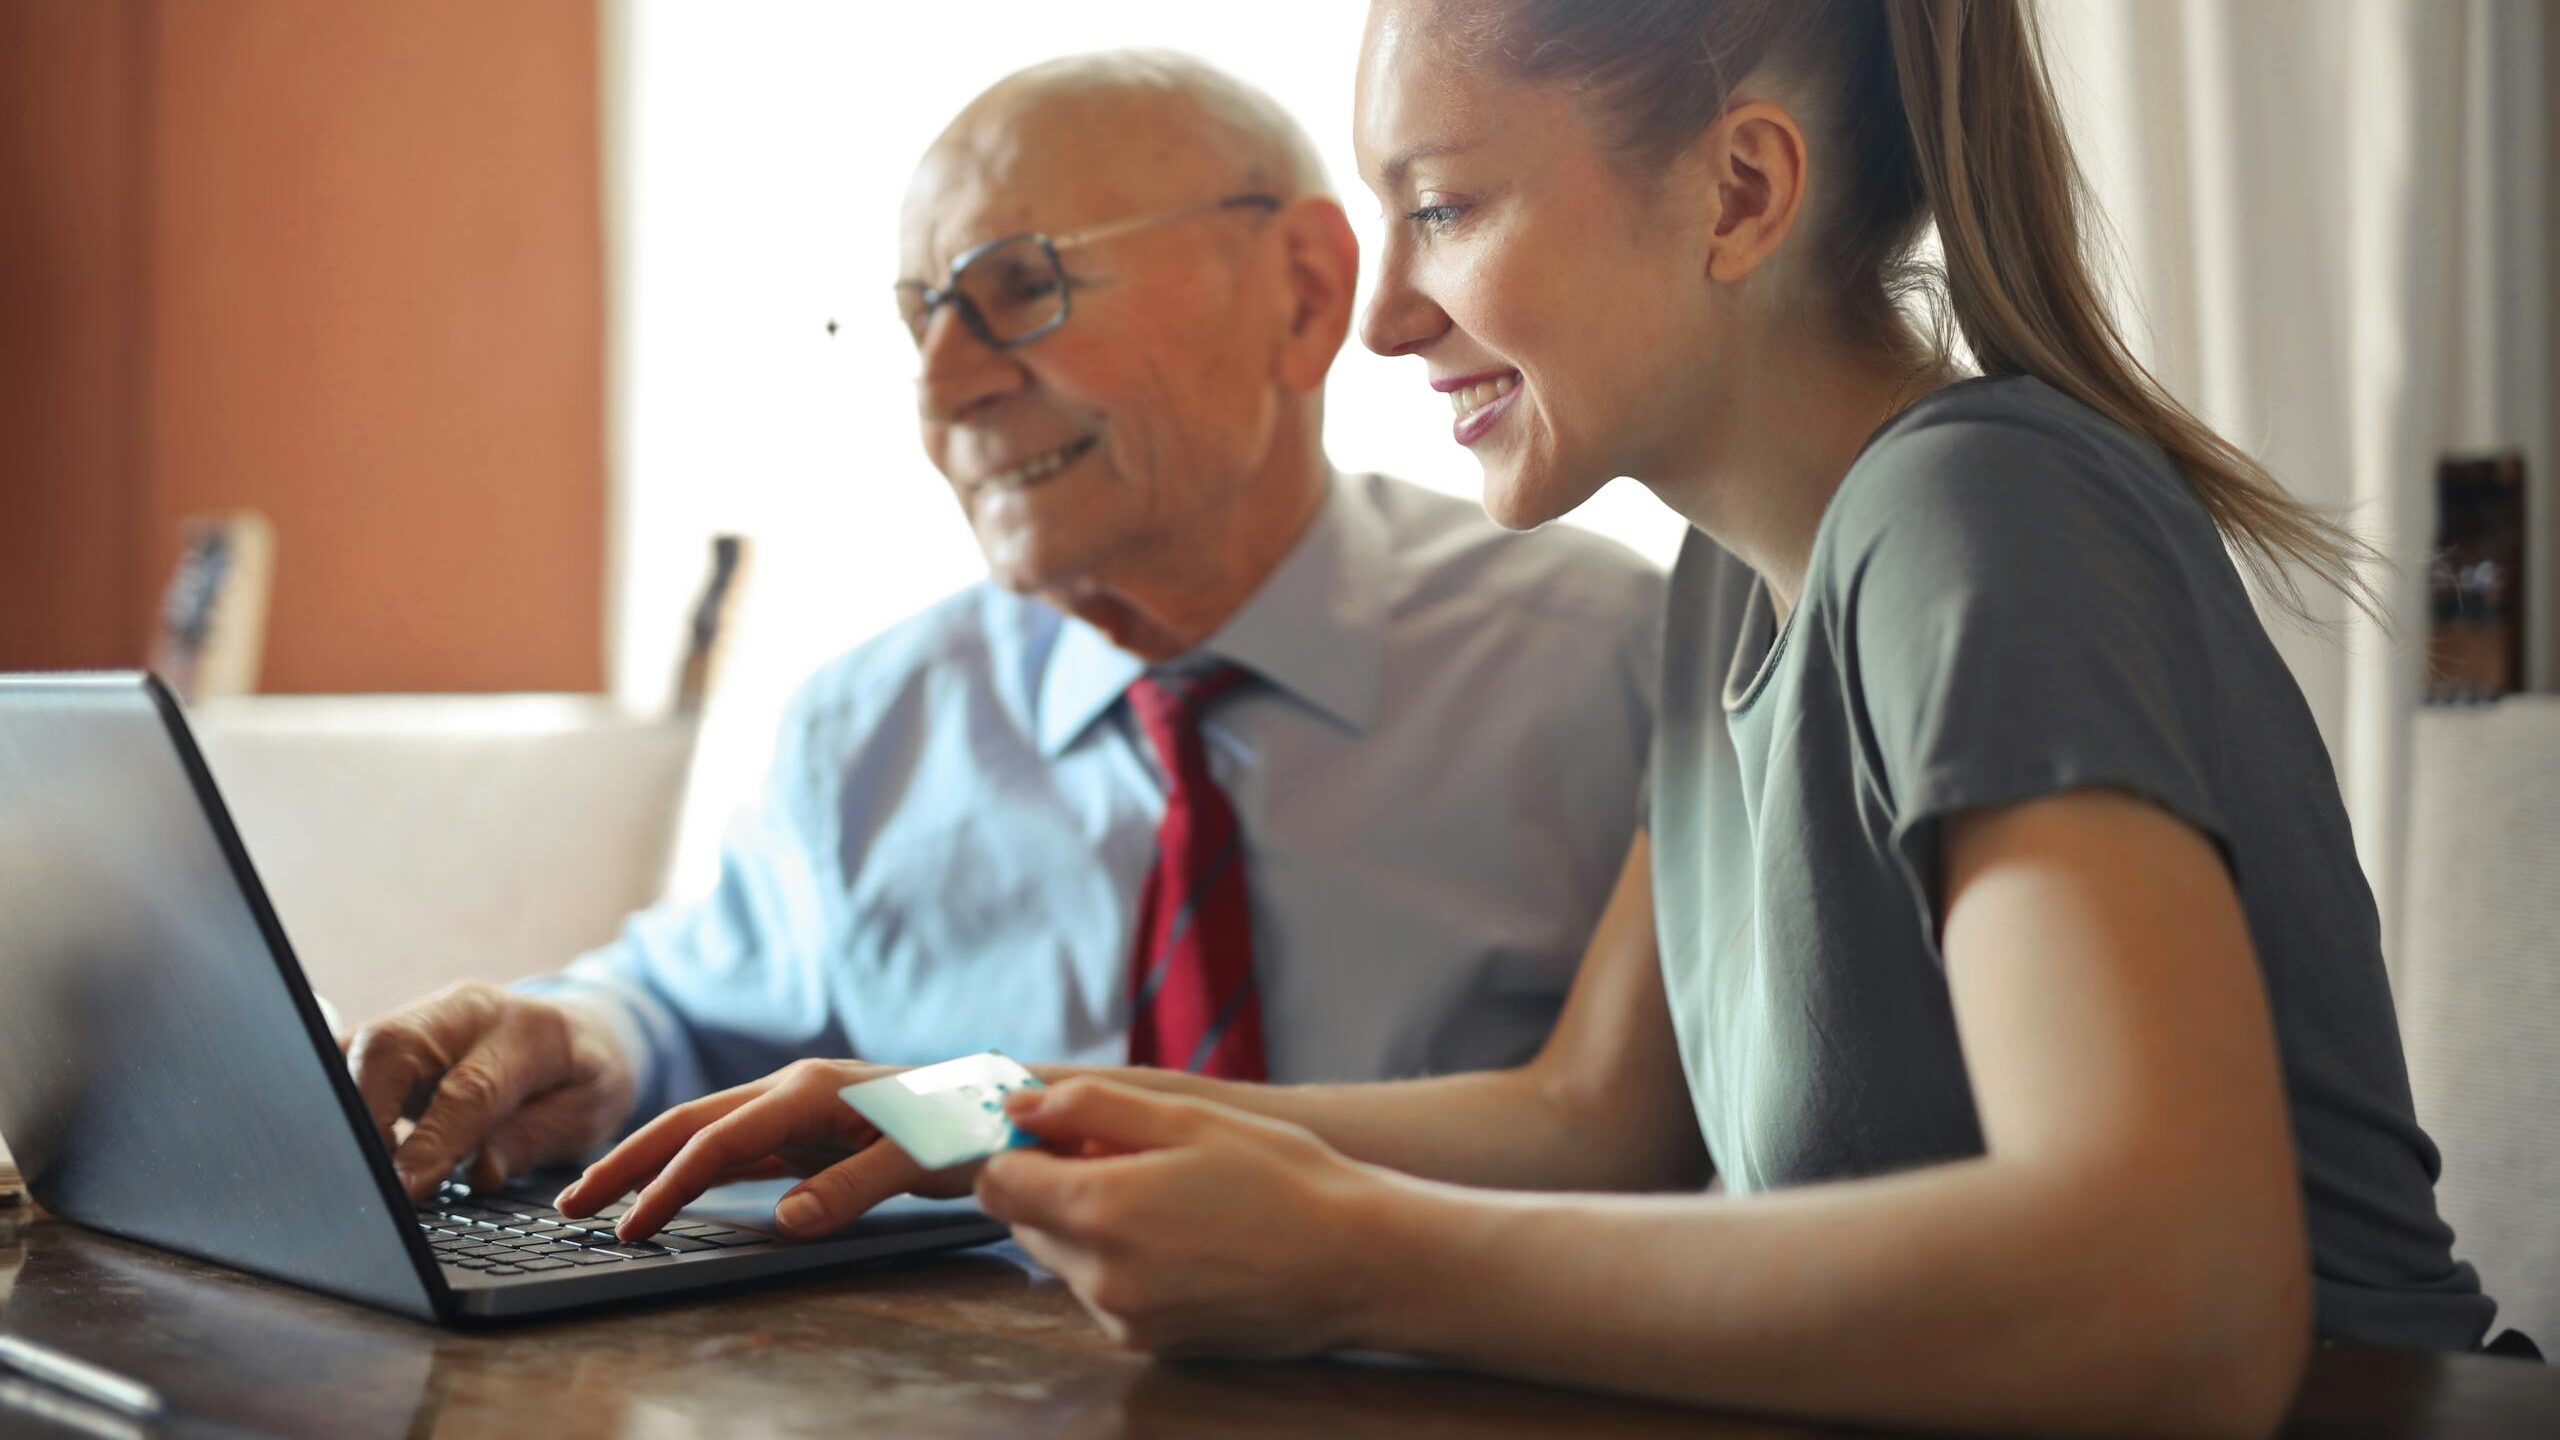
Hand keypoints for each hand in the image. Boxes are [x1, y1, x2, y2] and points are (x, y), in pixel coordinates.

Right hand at [342, 981, 635, 1201]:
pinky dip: (337, 1098)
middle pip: (392, 1048)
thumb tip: (481, 1171)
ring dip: (344, 1108)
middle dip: (365, 1115)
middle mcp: (467, 1011)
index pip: (468, 1089)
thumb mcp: (588, 1114)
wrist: (580, 1031)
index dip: (431, 1143)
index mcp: (529, 1030)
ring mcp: (425, 1015)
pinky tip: (343, 1141)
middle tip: (365, 1178)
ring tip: (353, 1166)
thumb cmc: (584, 1078)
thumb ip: (534, 1139)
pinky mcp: (394, 1032)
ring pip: (358, 1048)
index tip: (404, 1191)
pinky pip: (348, 1056)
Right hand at [552, 1058, 972, 1242]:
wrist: (1000, 1103)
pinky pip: (734, 1149)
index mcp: (810, 1091)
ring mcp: (795, 1108)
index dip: (669, 1185)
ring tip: (598, 1199)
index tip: (631, 1227)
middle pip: (690, 1123)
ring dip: (651, 1163)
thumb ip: (851, 1188)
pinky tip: (667, 1190)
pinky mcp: (805, 1128)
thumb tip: (784, 1220)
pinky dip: (691, 1168)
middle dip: (627, 1161)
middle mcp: (792, 1090)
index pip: (719, 1141)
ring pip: (705, 1133)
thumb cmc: (964, 1125)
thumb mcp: (917, 1161)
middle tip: (570, 1204)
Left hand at [975, 1077, 1389, 1357]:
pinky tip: (1185, 1240)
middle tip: (1130, 1158)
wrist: (1357, 1264)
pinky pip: (1103, 1293)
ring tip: (1170, 1199)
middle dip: (1058, 1185)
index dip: (1020, 1148)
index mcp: (1100, 1211)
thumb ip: (1090, 1107)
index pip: (996, 1183)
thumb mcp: (1188, 1119)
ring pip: (1065, 1259)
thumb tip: (1019, 1106)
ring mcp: (1123, 1318)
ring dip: (1091, 1225)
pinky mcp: (1148, 1343)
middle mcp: (1099, 1277)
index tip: (1061, 1132)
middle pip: (1026, 1222)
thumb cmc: (1283, 1180)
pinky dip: (1122, 1262)